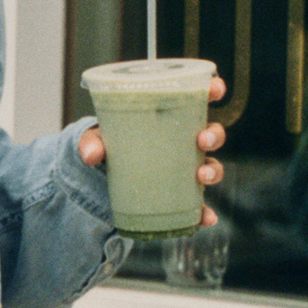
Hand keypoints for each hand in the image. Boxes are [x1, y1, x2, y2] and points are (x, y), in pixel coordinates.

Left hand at [78, 77, 228, 226]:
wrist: (99, 176)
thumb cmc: (106, 145)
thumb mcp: (95, 139)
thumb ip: (91, 142)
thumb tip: (92, 155)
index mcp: (169, 118)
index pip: (197, 99)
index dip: (211, 90)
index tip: (216, 89)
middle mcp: (183, 142)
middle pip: (210, 135)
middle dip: (213, 135)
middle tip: (202, 139)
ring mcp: (183, 169)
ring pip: (209, 167)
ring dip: (213, 171)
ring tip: (201, 176)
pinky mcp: (178, 194)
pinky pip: (198, 205)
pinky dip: (205, 213)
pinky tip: (207, 219)